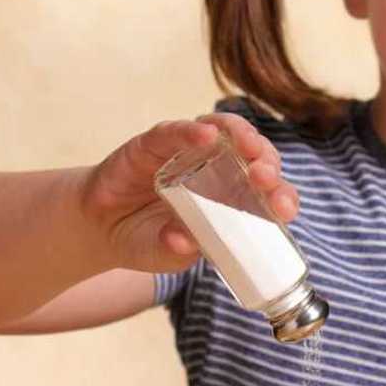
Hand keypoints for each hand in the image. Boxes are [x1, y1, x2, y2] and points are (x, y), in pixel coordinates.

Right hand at [79, 113, 299, 273]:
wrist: (100, 228)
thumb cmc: (146, 241)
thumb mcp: (165, 255)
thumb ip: (176, 250)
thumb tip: (186, 242)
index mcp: (233, 200)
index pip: (268, 193)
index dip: (281, 196)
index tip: (284, 209)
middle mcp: (217, 170)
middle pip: (255, 157)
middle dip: (267, 163)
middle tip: (266, 178)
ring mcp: (189, 153)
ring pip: (226, 133)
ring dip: (242, 136)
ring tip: (249, 147)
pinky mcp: (156, 142)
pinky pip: (176, 131)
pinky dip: (191, 131)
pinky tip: (205, 135)